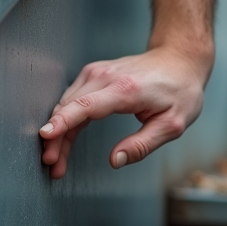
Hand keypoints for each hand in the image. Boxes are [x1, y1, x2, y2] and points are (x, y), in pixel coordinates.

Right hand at [39, 46, 211, 178]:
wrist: (180, 60)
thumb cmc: (180, 91)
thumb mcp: (172, 125)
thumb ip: (142, 145)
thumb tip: (115, 161)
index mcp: (126, 90)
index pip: (86, 106)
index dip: (63, 122)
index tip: (46, 136)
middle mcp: (107, 76)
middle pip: (69, 107)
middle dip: (55, 138)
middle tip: (52, 165)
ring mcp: (97, 72)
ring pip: (66, 104)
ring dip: (58, 131)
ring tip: (56, 159)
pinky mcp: (94, 74)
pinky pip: (72, 98)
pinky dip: (65, 119)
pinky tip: (63, 138)